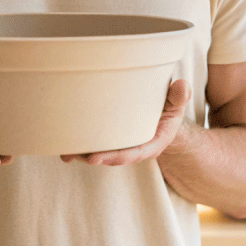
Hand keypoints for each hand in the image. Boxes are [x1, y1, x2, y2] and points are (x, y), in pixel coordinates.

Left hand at [61, 78, 190, 166]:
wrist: (161, 116)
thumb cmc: (167, 109)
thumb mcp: (176, 103)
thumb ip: (178, 97)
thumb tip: (182, 86)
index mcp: (151, 142)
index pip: (134, 153)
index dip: (117, 156)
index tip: (99, 158)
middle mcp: (134, 147)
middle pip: (113, 156)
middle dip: (96, 158)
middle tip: (78, 156)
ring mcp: (121, 145)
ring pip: (101, 153)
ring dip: (83, 155)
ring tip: (66, 153)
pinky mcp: (110, 140)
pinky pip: (94, 146)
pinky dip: (80, 148)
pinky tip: (64, 147)